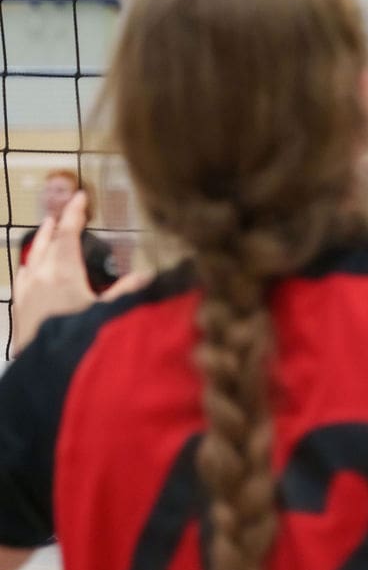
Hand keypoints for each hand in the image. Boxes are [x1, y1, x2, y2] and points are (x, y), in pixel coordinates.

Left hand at [12, 192, 145, 352]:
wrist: (49, 372)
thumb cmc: (78, 340)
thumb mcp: (108, 313)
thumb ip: (128, 292)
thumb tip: (147, 276)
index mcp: (64, 271)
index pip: (68, 233)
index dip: (75, 213)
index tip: (80, 197)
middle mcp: (41, 276)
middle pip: (46, 241)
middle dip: (56, 225)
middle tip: (62, 213)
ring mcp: (26, 293)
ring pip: (32, 258)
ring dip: (41, 243)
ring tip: (46, 233)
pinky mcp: (19, 310)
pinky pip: (23, 279)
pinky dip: (30, 267)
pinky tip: (31, 272)